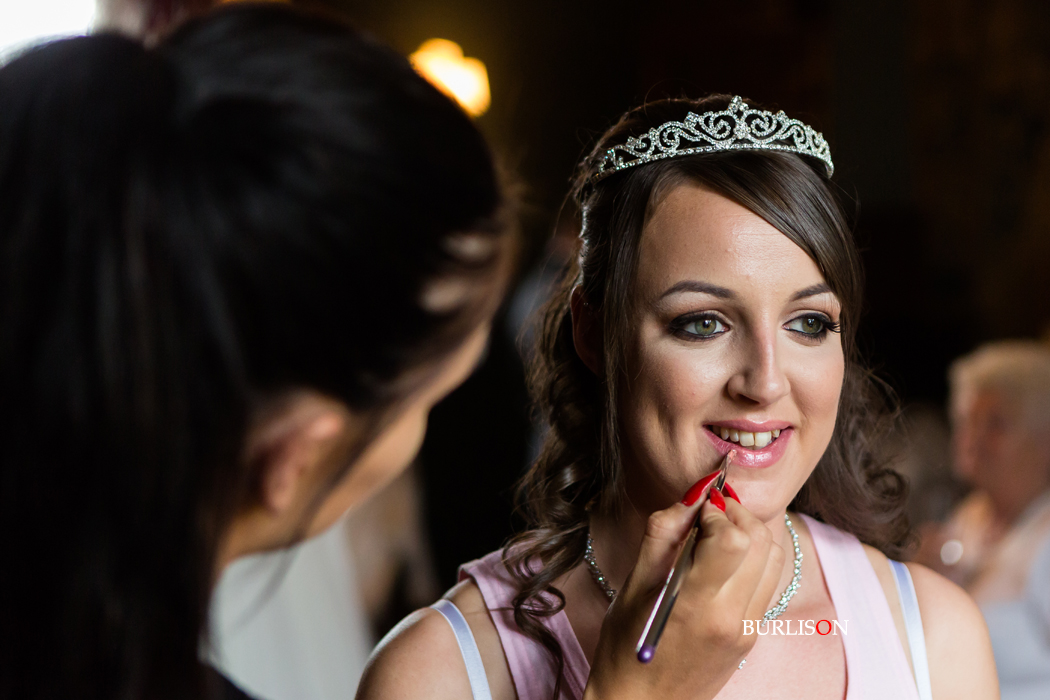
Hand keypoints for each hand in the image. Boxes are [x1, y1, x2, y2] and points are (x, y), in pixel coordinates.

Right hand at [583, 493, 785, 699]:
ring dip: (751, 533)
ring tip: (718, 529)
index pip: (733, 539)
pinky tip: (723, 558)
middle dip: (738, 514)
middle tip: (710, 509)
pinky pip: (767, 581)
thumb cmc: (625, 649)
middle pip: (761, 542)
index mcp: (697, 605)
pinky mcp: (752, 636)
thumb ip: (662, 536)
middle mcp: (731, 617)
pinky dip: (753, 557)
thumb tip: (689, 498)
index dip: (716, 510)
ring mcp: (747, 629)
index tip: (697, 504)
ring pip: (774, 558)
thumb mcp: (633, 587)